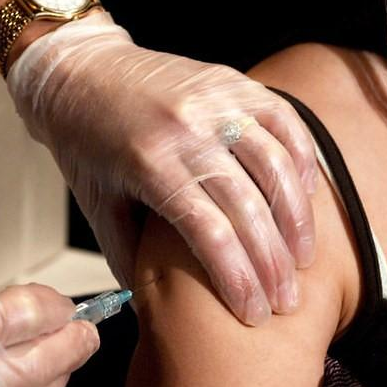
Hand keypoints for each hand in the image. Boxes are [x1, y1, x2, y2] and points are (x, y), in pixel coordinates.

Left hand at [8, 13, 316, 324]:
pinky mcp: (230, 80)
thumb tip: (158, 309)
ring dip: (297, 218)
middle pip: (248, 204)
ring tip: (304, 258)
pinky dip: (302, 158)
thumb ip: (128, 257)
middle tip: (286, 301)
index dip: (237, 278)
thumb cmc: (85, 143)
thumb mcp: (96, 204)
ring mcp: (214, 99)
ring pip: (275, 163)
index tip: (253, 314)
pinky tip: (307, 195)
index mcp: (149, 163)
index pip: (209, 231)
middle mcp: (187, 128)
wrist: (79, 72)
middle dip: (273, 263)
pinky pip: (283, 119)